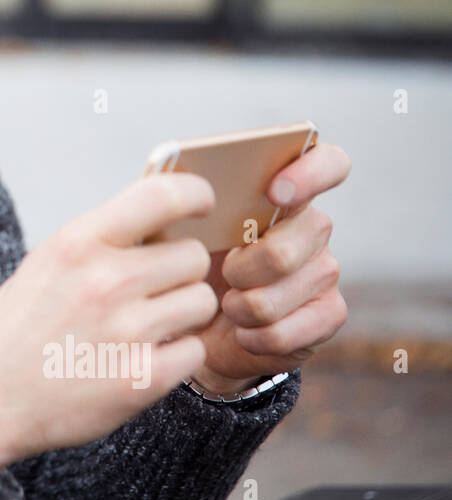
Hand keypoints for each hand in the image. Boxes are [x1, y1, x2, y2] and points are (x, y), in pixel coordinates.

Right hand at [0, 173, 220, 470]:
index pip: (164, 195)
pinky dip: (177, 356)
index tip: (202, 205)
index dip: (196, 194)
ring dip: (182, 314)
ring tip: (146, 327)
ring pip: (202, 301)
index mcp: (78, 243)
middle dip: (179, 272)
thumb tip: (167, 218)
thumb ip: (103, 238)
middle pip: (194, 256)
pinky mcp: (142, 378)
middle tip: (152, 290)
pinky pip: (195, 350)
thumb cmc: (19, 328)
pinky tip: (142, 358)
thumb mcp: (48, 262)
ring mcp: (126, 331)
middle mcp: (105, 281)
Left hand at [189, 141, 351, 394]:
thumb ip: (178, 201)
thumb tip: (169, 183)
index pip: (329, 163)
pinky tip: (242, 332)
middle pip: (298, 239)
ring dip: (241, 306)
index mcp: (282, 193)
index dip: (312, 172)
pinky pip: (287, 330)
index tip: (274, 192)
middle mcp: (312, 228)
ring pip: (282, 291)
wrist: (193, 326)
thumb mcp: (171, 229)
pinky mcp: (328, 315)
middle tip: (225, 273)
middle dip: (246, 264)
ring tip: (227, 304)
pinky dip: (253, 336)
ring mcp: (325, 271)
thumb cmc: (183, 263)